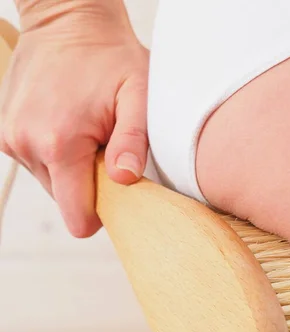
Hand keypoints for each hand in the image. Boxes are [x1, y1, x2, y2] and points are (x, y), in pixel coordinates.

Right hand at [0, 5, 148, 236]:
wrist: (69, 20)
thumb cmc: (109, 56)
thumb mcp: (139, 95)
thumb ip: (134, 140)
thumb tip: (125, 179)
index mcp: (59, 144)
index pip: (77, 216)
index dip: (103, 210)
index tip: (118, 185)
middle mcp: (26, 145)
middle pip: (65, 200)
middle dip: (90, 183)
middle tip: (106, 145)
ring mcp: (11, 138)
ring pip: (52, 181)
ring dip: (74, 167)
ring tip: (89, 131)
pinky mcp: (5, 131)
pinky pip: (38, 162)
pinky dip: (56, 153)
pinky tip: (71, 125)